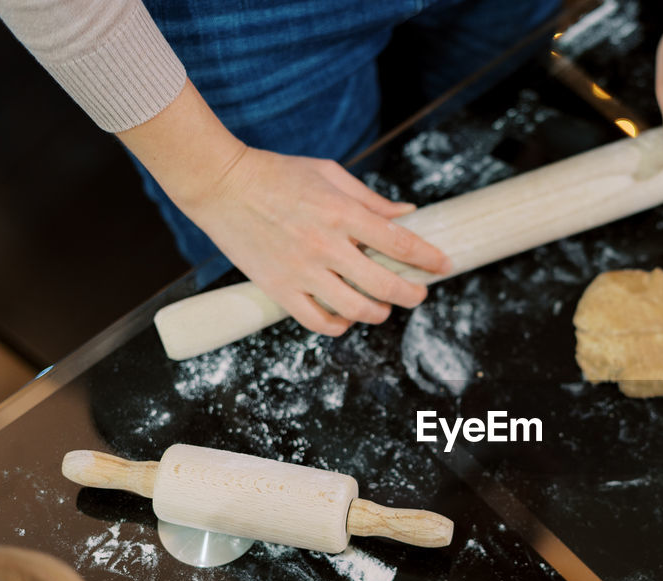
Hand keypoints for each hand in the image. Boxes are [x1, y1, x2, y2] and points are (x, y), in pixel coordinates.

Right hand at [119, 80, 448, 335]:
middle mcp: (325, 245)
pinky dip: (339, 325)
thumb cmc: (277, 173)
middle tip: (417, 295)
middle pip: (384, 285)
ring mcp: (301, 270)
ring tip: (382, 307)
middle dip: (411, 295)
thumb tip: (408, 213)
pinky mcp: (278, 288)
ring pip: (355, 309)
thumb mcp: (330, 173)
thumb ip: (371, 199)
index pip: (400, 244)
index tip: (442, 266)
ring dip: (378, 313)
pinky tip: (346, 318)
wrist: (220, 184)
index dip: (428, 259)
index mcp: (342, 213)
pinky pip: (317, 321)